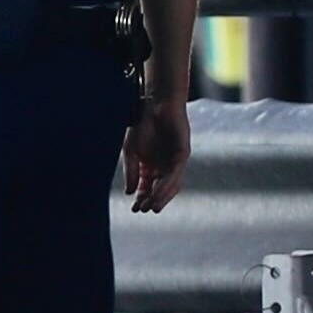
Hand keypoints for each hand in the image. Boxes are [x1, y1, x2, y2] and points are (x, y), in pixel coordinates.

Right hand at [122, 95, 189, 213]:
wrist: (155, 103)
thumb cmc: (142, 124)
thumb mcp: (131, 151)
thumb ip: (131, 172)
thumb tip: (129, 193)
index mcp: (150, 166)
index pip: (147, 188)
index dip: (141, 199)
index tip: (134, 209)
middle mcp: (164, 166)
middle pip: (160, 189)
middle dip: (152, 200)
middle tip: (144, 209)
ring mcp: (174, 161)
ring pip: (171, 185)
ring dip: (162, 197)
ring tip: (153, 207)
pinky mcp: (183, 154)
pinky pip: (176, 173)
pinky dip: (167, 185)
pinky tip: (159, 192)